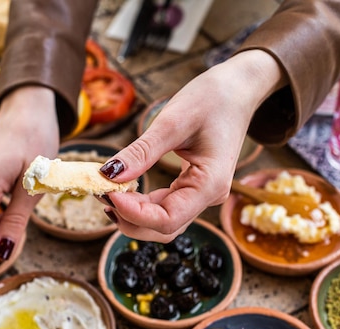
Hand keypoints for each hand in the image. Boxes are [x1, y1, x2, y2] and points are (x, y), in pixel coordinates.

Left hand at [99, 50, 286, 241]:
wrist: (239, 89)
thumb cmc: (213, 99)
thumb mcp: (173, 121)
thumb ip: (141, 152)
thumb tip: (108, 175)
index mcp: (210, 184)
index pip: (167, 219)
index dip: (133, 213)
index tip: (106, 191)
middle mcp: (208, 197)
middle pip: (164, 229)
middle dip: (129, 219)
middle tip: (100, 192)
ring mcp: (200, 194)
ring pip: (162, 222)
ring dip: (132, 215)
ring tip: (107, 192)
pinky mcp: (191, 187)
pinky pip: (164, 207)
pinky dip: (140, 204)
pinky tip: (121, 191)